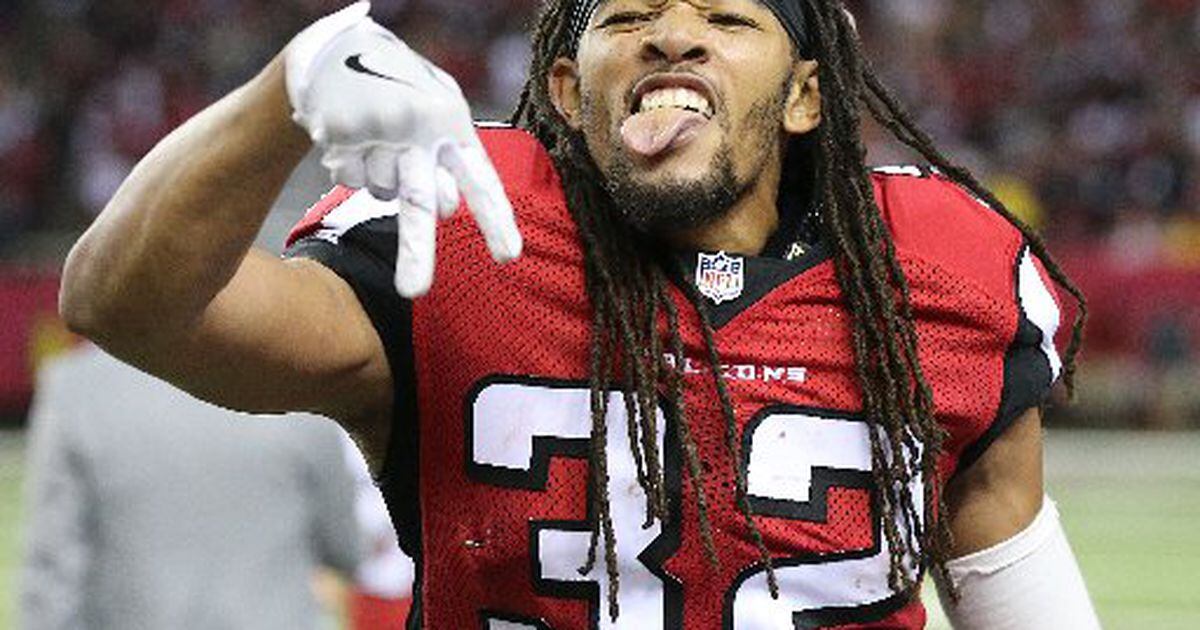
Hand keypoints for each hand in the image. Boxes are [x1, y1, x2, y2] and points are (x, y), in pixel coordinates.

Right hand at [285, 2, 521, 296]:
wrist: (338, 47)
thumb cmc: (403, 88)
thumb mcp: (438, 108)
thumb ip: (448, 159)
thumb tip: (446, 211)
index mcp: (452, 121)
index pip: (480, 179)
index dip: (495, 220)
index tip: (509, 258)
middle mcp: (418, 128)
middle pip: (419, 201)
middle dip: (416, 252)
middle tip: (414, 292)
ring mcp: (377, 131)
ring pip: (380, 190)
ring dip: (380, 177)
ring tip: (378, 140)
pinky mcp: (340, 132)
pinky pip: (348, 178)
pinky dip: (350, 166)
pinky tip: (352, 137)